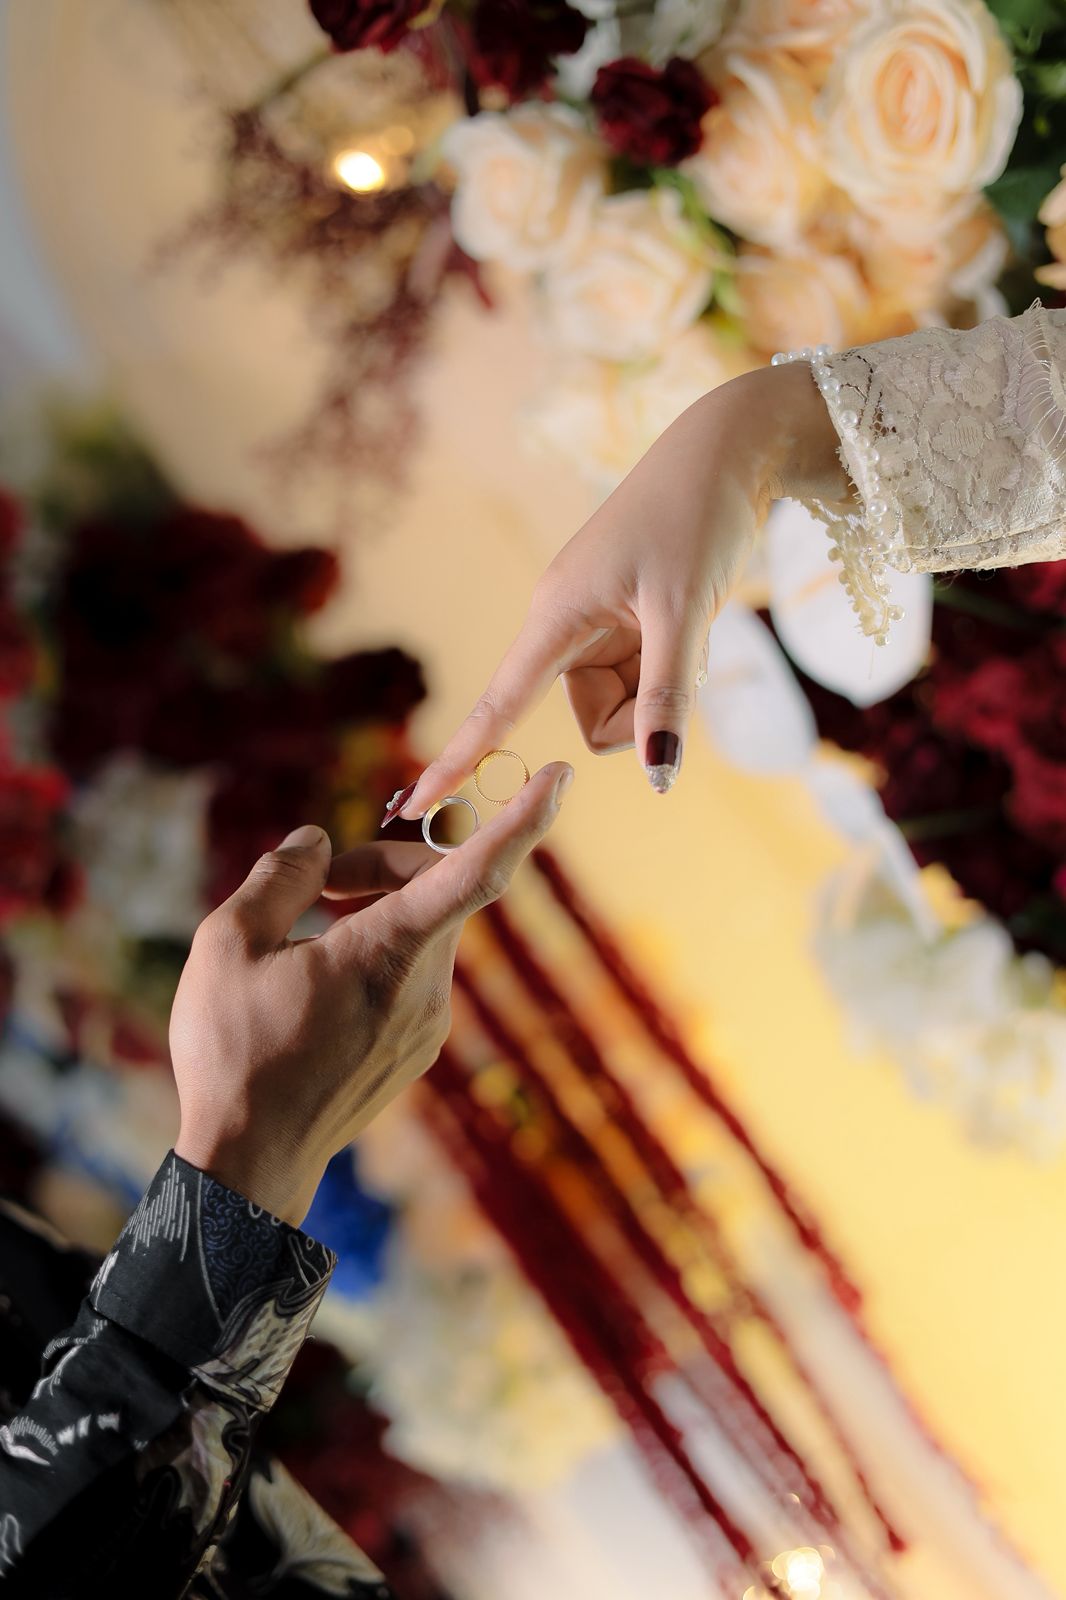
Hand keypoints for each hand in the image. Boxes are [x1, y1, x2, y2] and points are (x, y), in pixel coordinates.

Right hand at [171, 761, 572, 1225]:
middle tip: (318, 879)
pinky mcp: (416, 1050)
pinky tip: (319, 981)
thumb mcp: (227, 945)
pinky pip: (413, 975)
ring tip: (303, 937)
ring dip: (378, 910)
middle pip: (435, 890)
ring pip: (424, 933)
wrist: (250, 1164)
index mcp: (388, 952)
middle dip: (384, 864)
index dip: (522, 819)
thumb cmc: (235, 1052)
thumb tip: (315, 841)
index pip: (475, 871)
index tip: (561, 778)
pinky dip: (379, 954)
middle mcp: (427, 988)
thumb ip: (280, 878)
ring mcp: (428, 1025)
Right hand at [396, 362, 846, 813]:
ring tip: (691, 622)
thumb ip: (669, 695)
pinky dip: (673, 665)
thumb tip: (658, 774)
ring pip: (624, 702)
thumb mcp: (686, 610)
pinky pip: (643, 675)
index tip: (416, 804)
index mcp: (556, 616)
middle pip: (594, 717)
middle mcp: (564, 624)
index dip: (458, 758)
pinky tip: (692, 619)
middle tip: (684, 649)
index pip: (498, 706)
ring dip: (664, 683)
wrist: (729, 452)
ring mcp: (595, 624)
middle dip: (644, 709)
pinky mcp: (623, 620)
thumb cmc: (697, 516)